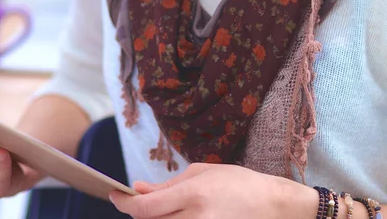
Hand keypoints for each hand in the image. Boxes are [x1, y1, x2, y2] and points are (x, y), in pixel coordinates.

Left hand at [109, 162, 318, 218]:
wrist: (271, 207)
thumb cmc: (238, 183)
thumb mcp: (203, 173)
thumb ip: (168, 184)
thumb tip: (139, 188)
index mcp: (194, 195)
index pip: (146, 209)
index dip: (125, 204)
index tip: (114, 195)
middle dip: (140, 211)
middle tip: (141, 199)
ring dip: (157, 218)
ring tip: (166, 207)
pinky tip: (176, 215)